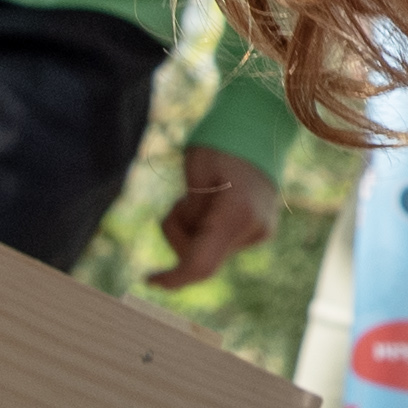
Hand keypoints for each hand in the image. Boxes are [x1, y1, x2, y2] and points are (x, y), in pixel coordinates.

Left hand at [150, 144, 275, 289]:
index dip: (173, 278)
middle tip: (180, 200)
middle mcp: (254, 230)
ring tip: (201, 194)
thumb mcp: (196, 174)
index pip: (202, 265)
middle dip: (180, 236)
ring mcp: (259, 233)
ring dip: (192, 229)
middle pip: (200, 256)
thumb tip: (186, 250)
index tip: (148, 280)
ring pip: (209, 250)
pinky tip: (215, 202)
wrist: (259, 126)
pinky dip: (206, 227)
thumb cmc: (221, 143)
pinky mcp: (258, 232)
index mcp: (237, 215)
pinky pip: (219, 241)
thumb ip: (191, 214)